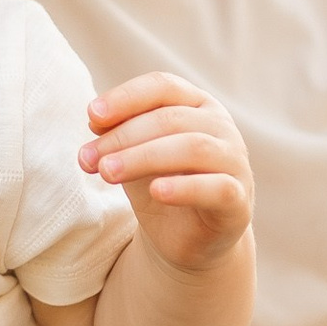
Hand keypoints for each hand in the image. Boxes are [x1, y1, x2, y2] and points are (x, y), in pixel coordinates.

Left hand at [80, 71, 252, 270]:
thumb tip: (95, 118)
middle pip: (170, 119)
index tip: (91, 115)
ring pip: (192, 148)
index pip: (162, 86)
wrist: (189, 238)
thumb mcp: (133, 154)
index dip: (126, 97)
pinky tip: (157, 191)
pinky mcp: (239, 200)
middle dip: (123, 137)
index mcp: (196, 104)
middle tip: (87, 159)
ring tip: (107, 173)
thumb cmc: (161, 183)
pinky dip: (185, 187)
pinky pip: (217, 188)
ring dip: (143, 158)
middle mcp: (221, 126)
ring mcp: (235, 161)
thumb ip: (118, 132)